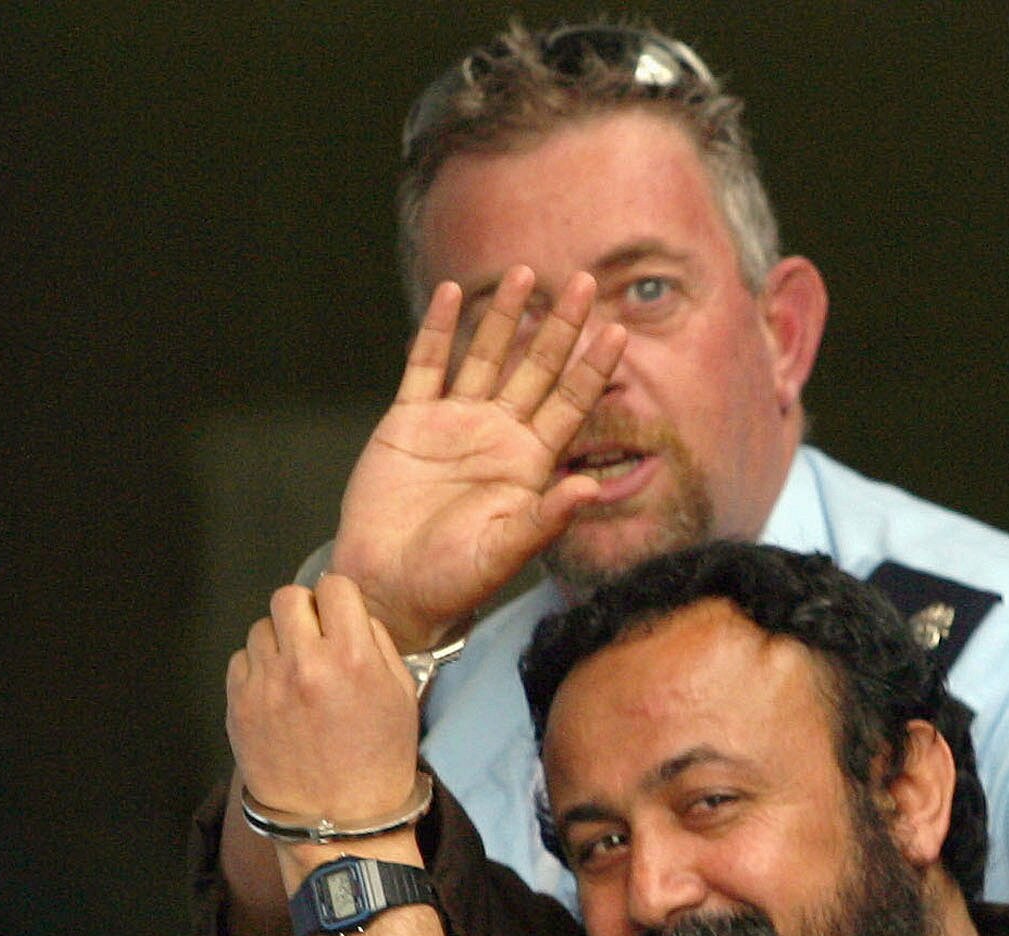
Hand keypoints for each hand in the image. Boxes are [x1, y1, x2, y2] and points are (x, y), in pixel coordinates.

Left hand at [228, 573, 421, 831]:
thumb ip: (378, 645)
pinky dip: (258, 670)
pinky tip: (277, 696)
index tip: (339, 617)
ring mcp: (267, 685)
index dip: (338, 600)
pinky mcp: (239, 705)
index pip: (334, 587)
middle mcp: (306, 664)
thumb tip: (352, 615)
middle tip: (313, 638)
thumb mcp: (401, 698)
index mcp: (352, 659)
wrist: (338, 822)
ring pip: (261, 628)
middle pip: (288, 597)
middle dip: (303, 612)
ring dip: (279, 642)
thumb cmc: (376, 764)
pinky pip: (241, 661)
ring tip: (294, 673)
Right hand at [330, 266, 626, 649]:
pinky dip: (436, 330)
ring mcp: (453, 424)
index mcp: (529, 464)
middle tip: (581, 280)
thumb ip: (547, 518)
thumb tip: (591, 487)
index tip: (619, 331)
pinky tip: (449, 294)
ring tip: (522, 273)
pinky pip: (426, 366)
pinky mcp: (408, 422)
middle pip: (535, 368)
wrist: (389, 589)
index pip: (570, 404)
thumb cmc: (453, 582)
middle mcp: (497, 436)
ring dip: (503, 316)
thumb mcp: (504, 551)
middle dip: (558, 326)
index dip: (594, 368)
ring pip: (484, 356)